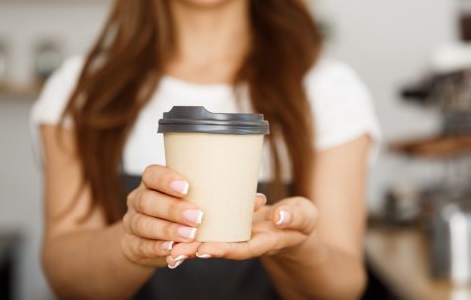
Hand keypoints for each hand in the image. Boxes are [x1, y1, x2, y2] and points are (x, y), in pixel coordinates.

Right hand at [120, 164, 266, 267]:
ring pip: (144, 224)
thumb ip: (222, 198)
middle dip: (173, 209)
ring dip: (167, 230)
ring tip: (189, 236)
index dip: (167, 179)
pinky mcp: (132, 244)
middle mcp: (139, 199)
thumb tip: (258, 199)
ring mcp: (132, 222)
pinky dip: (156, 248)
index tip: (188, 187)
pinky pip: (141, 245)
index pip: (152, 174)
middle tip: (198, 217)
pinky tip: (171, 249)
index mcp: (152, 182)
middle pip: (148, 200)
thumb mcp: (195, 200)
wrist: (148, 237)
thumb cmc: (179, 210)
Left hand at [166, 196, 317, 266]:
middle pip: (220, 249)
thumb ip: (295, 217)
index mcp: (266, 241)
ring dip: (188, 246)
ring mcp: (236, 236)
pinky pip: (209, 232)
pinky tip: (172, 233)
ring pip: (210, 242)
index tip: (204, 249)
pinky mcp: (228, 227)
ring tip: (166, 249)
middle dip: (196, 251)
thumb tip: (280, 217)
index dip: (224, 249)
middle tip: (173, 254)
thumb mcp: (305, 216)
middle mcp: (246, 242)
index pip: (243, 248)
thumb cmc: (301, 219)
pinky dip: (192, 233)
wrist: (293, 224)